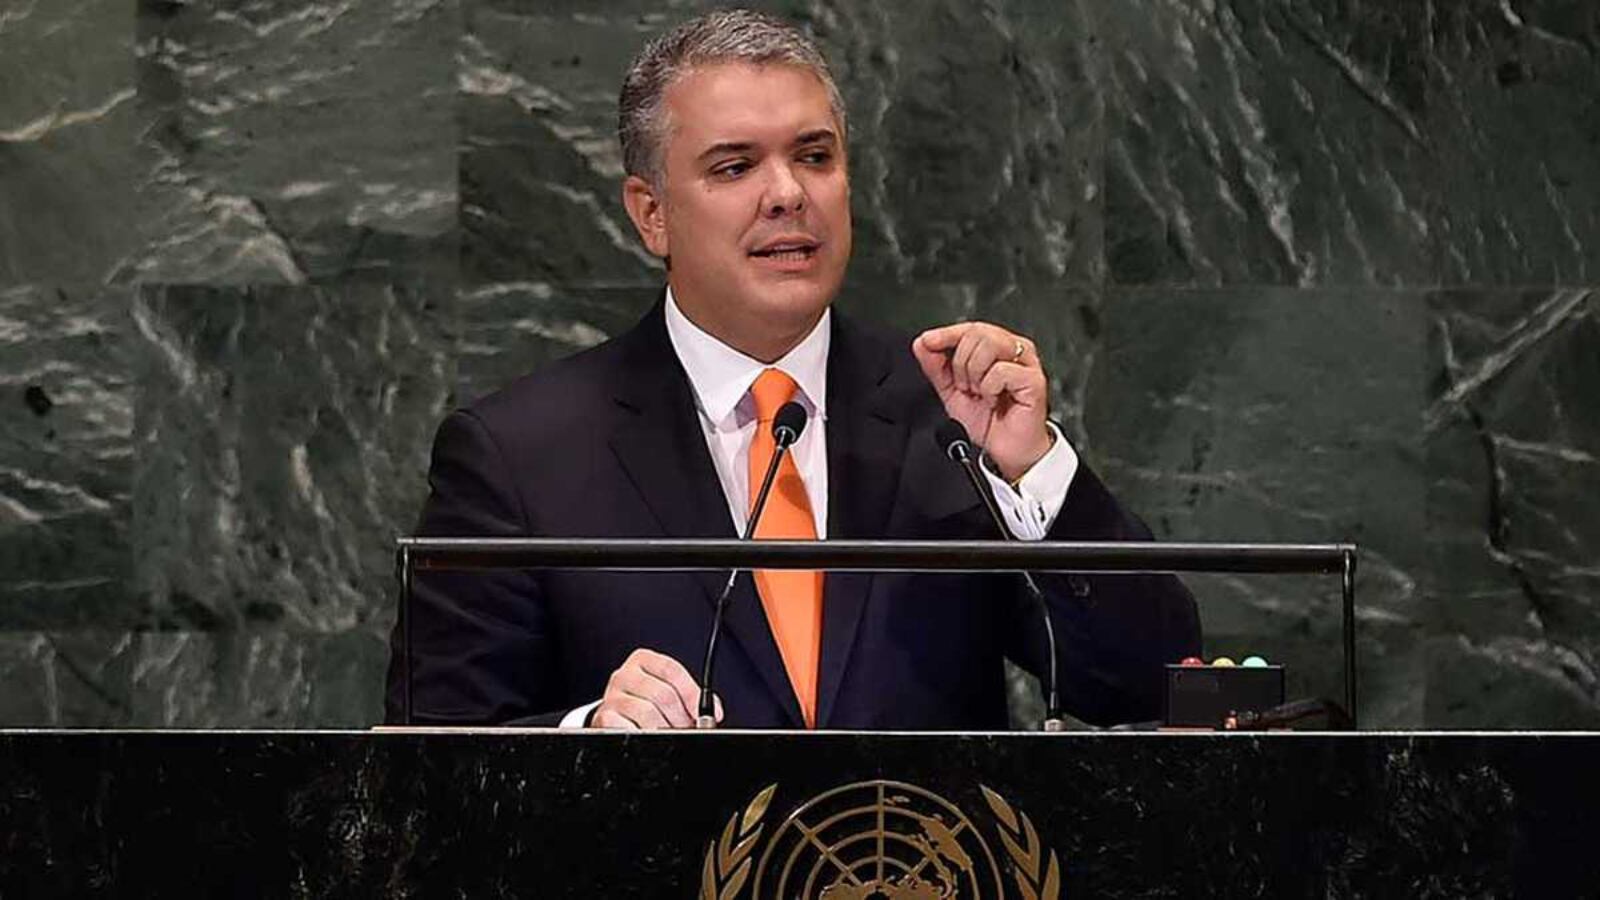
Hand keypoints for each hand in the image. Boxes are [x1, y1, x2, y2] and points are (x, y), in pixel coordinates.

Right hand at [591, 648, 721, 729]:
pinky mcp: (603, 717)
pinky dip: (643, 735)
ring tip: (670, 735)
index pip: (671, 670)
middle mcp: (624, 675)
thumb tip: (713, 711)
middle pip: (662, 694)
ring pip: (647, 712)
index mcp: (643, 660)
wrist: (613, 718)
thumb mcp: (667, 690)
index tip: (705, 713)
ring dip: (664, 729)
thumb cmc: (646, 703)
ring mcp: (611, 696)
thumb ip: (689, 696)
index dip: (691, 693)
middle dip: (681, 717)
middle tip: (687, 729)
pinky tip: (648, 737)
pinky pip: (629, 728)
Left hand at [912, 322, 1052, 481]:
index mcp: (997, 348)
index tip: (928, 342)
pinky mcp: (1034, 379)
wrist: (1006, 450)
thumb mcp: (952, 392)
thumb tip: (923, 344)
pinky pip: (1000, 371)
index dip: (947, 333)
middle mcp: (1014, 350)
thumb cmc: (989, 421)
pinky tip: (994, 400)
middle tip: (966, 387)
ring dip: (975, 374)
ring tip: (981, 393)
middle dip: (961, 363)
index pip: (969, 328)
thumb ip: (936, 367)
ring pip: (989, 346)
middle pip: (977, 333)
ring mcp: (1026, 363)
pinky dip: (989, 389)